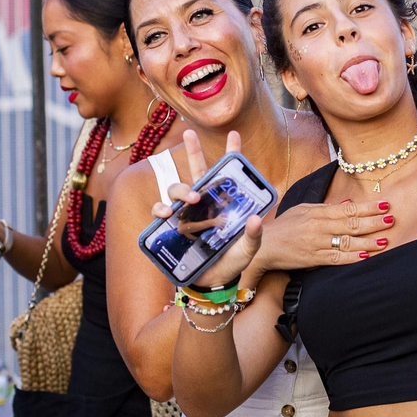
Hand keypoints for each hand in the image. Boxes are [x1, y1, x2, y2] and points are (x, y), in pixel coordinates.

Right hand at [151, 131, 265, 289]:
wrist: (211, 283)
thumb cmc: (231, 263)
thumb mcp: (247, 250)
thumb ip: (253, 236)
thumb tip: (256, 219)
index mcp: (223, 202)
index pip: (227, 173)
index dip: (230, 152)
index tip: (233, 134)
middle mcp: (203, 203)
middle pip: (196, 169)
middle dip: (191, 149)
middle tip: (189, 135)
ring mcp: (185, 213)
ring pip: (176, 188)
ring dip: (181, 187)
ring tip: (192, 197)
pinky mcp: (170, 227)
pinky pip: (160, 211)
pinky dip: (160, 209)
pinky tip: (165, 213)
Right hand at [248, 197, 394, 270]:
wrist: (264, 246)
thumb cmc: (284, 227)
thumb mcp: (303, 210)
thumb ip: (327, 207)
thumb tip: (349, 203)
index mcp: (318, 212)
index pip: (348, 208)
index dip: (367, 207)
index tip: (384, 204)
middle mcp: (319, 226)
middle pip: (351, 223)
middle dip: (373, 221)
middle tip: (391, 219)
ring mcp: (317, 243)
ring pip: (347, 241)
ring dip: (368, 240)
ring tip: (385, 239)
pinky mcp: (313, 259)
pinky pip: (337, 258)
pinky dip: (352, 257)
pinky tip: (366, 256)